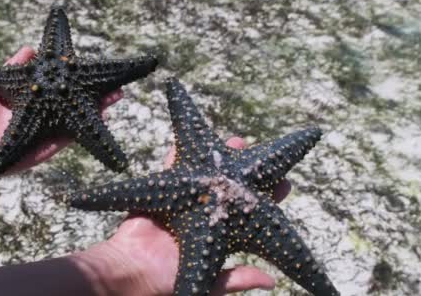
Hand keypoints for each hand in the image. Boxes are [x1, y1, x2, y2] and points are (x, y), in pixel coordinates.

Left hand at [0, 46, 123, 178]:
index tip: (97, 70)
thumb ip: (15, 66)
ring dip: (100, 109)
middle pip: (79, 105)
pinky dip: (87, 128)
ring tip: (116, 96)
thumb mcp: (0, 83)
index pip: (66, 90)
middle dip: (99, 96)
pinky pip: (72, 136)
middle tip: (117, 86)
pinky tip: (100, 116)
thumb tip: (31, 47)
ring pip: (81, 119)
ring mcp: (50, 133)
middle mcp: (49, 117)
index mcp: (40, 103)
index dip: (83, 82)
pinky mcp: (48, 147)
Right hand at [88, 137, 291, 295]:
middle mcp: (206, 212)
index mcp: (221, 233)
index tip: (285, 183)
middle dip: (245, 169)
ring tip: (235, 140)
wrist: (135, 270)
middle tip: (259, 152)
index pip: (251, 211)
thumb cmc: (171, 280)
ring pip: (206, 173)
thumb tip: (271, 280)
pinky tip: (188, 138)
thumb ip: (236, 278)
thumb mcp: (210, 284)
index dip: (268, 198)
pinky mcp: (162, 192)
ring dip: (218, 157)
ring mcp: (185, 200)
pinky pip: (170, 167)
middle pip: (232, 187)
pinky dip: (176, 153)